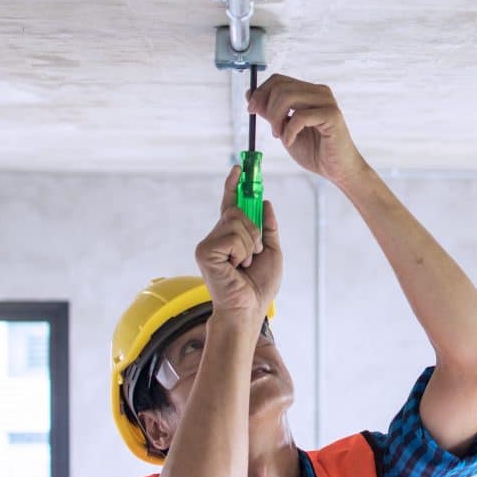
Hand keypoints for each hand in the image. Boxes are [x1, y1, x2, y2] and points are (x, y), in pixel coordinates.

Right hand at [194, 166, 282, 317]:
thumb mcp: (272, 251)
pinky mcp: (205, 252)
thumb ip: (269, 227)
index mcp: (230, 236)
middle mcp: (216, 237)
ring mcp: (208, 244)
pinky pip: (232, 236)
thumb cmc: (259, 285)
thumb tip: (265, 201)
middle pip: (237, 210)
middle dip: (254, 230)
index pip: (230, 204)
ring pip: (236, 221)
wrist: (249, 308)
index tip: (238, 168)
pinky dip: (242, 251)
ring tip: (245, 263)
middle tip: (254, 254)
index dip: (233, 186)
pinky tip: (236, 267)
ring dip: (250, 243)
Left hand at [247, 74, 367, 186]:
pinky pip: (300, 116)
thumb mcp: (284, 129)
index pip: (279, 80)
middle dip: (267, 107)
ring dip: (276, 118)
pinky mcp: (332, 115)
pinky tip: (290, 141)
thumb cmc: (315, 151)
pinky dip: (289, 131)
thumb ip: (270, 112)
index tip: (251, 110)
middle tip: (271, 129)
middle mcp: (319, 92)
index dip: (261, 92)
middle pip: (281, 86)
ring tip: (280, 136)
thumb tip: (250, 94)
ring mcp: (327, 102)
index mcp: (309, 92)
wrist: (336, 170)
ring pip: (288, 97)